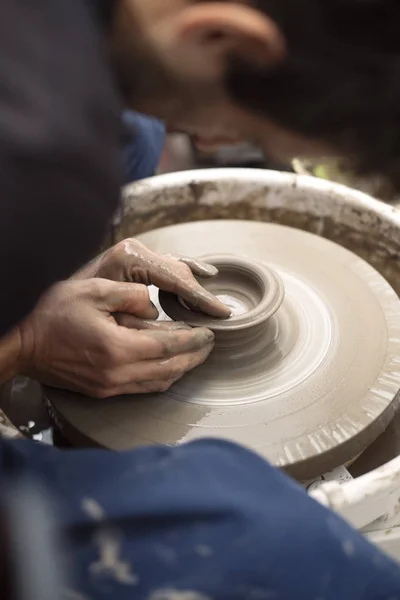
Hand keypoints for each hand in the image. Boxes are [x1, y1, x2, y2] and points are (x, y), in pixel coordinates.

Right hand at [18, 278, 213, 397]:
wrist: (25, 347)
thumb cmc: (55, 315)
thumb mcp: (93, 291)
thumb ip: (129, 295)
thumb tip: (154, 307)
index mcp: (117, 348)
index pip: (169, 346)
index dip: (194, 339)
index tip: (210, 332)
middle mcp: (117, 373)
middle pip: (170, 369)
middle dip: (195, 357)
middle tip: (210, 344)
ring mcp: (110, 386)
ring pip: (160, 382)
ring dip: (182, 370)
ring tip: (195, 355)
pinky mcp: (104, 391)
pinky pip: (144, 388)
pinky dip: (163, 378)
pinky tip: (170, 367)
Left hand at [75, 238, 230, 317]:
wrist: (46, 303)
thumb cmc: (68, 307)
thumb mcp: (101, 306)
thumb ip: (134, 308)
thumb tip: (159, 316)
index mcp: (128, 258)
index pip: (175, 277)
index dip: (200, 297)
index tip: (219, 313)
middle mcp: (134, 253)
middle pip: (178, 271)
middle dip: (199, 293)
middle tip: (219, 312)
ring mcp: (134, 257)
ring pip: (175, 268)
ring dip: (194, 284)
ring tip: (210, 302)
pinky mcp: (133, 264)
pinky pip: (166, 270)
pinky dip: (183, 277)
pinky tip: (197, 280)